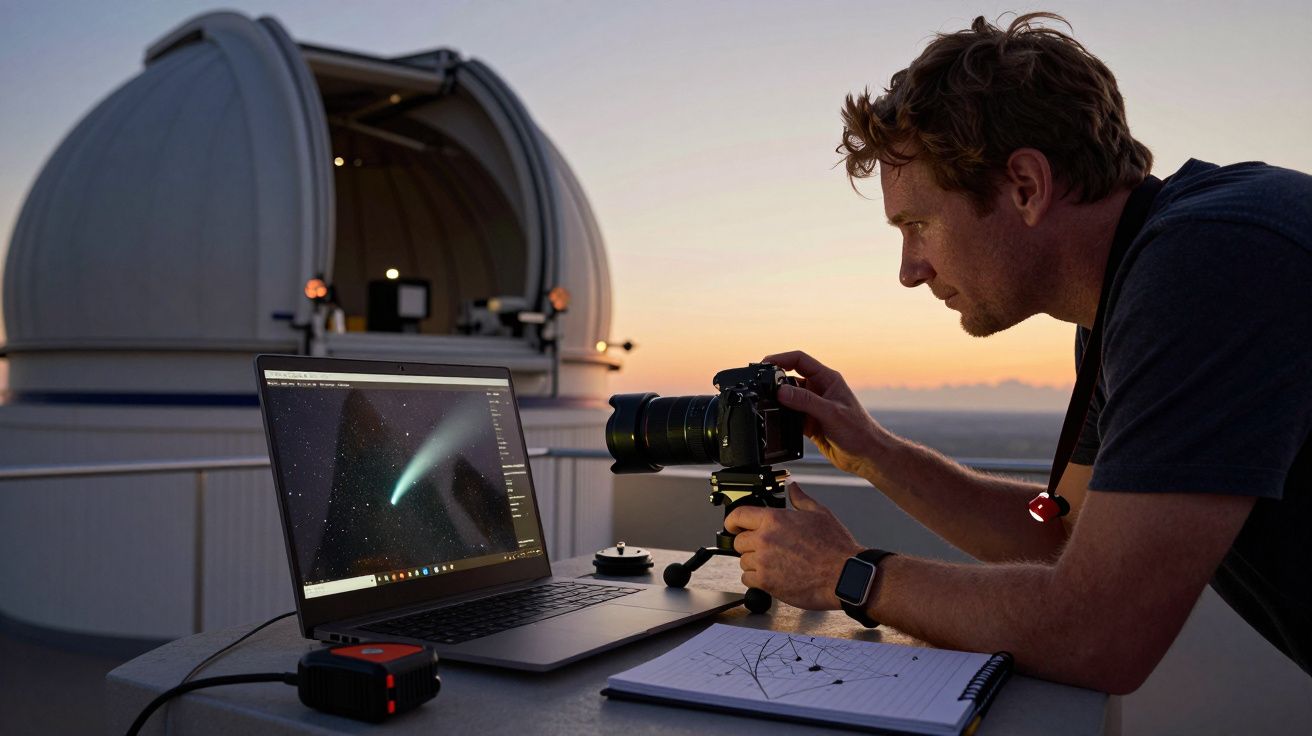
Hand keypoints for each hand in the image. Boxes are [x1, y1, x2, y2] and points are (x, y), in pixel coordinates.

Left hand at [724, 482, 863, 609]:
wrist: (844, 575)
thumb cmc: (835, 547)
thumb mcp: (820, 514)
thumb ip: (800, 499)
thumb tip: (793, 487)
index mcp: (774, 519)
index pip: (738, 515)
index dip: (732, 521)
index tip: (732, 525)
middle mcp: (765, 539)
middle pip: (739, 541)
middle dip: (749, 544)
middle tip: (765, 548)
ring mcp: (764, 562)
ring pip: (743, 561)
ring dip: (754, 563)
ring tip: (775, 563)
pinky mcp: (766, 583)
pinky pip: (747, 580)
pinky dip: (756, 579)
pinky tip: (772, 576)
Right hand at [764, 350, 888, 481]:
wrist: (866, 456)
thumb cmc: (859, 431)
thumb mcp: (830, 413)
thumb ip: (805, 401)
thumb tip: (781, 391)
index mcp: (828, 379)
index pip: (800, 360)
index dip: (781, 358)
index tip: (764, 363)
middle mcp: (819, 390)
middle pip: (791, 378)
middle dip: (776, 381)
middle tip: (761, 387)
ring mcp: (814, 406)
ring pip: (789, 399)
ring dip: (779, 402)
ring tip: (769, 406)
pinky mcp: (810, 423)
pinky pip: (790, 416)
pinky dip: (782, 418)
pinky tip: (778, 422)